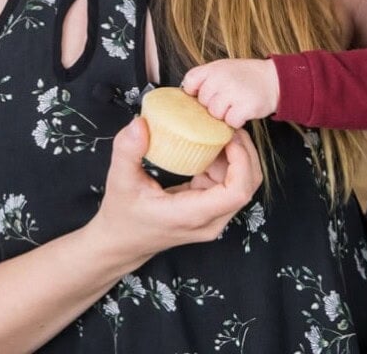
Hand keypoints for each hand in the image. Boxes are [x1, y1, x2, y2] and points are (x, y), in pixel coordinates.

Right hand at [88, 116, 262, 272]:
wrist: (121, 244)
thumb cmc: (121, 215)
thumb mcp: (119, 180)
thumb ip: (127, 151)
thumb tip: (140, 123)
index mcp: (192, 215)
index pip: (237, 193)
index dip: (242, 161)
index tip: (229, 135)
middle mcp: (210, 220)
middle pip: (247, 186)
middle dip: (245, 153)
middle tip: (228, 126)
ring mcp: (212, 217)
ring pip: (242, 185)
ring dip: (237, 156)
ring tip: (219, 131)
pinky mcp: (210, 210)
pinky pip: (229, 184)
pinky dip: (227, 163)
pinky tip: (210, 146)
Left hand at [182, 58, 279, 127]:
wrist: (274, 80)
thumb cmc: (246, 76)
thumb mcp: (224, 68)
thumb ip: (206, 78)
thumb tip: (186, 95)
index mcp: (214, 68)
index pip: (190, 81)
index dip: (194, 92)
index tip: (203, 95)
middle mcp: (222, 78)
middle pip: (202, 102)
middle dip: (212, 105)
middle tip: (225, 101)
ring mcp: (234, 92)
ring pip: (215, 114)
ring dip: (224, 115)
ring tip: (234, 106)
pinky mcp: (245, 107)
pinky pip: (230, 122)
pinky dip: (235, 121)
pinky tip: (241, 113)